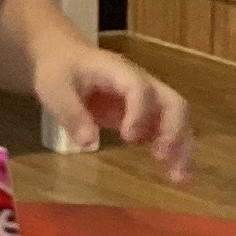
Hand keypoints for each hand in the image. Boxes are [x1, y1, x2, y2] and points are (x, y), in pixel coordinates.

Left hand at [40, 37, 193, 177]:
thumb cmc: (59, 70)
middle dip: (174, 130)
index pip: (139, 88)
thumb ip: (70, 113)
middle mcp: (141, 84)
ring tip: (179, 177)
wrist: (65, 58)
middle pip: (172, 102)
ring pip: (177, 120)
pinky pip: (167, 132)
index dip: (139, 112)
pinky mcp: (145, 116)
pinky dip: (175, 152)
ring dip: (181, 146)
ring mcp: (146, 101)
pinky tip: (175, 174)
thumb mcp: (54, 88)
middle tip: (162, 158)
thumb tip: (88, 143)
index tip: (128, 138)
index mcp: (118, 72)